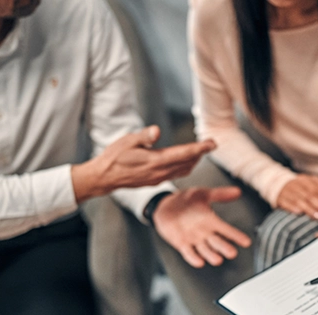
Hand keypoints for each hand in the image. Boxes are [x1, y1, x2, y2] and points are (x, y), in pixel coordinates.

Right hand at [72, 126, 215, 201]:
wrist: (104, 178)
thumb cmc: (114, 157)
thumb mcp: (127, 142)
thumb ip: (144, 137)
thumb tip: (157, 130)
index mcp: (155, 161)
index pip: (184, 153)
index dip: (200, 148)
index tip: (212, 143)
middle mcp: (160, 172)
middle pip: (187, 162)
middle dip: (201, 154)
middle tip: (211, 144)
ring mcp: (158, 178)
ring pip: (183, 170)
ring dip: (194, 161)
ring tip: (201, 152)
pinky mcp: (155, 181)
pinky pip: (176, 174)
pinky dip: (185, 167)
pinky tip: (186, 162)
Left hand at [153, 187, 251, 267]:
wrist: (164, 205)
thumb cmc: (185, 200)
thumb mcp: (203, 194)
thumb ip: (220, 194)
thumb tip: (237, 191)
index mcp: (211, 221)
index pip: (227, 230)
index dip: (236, 236)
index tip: (246, 242)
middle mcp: (205, 233)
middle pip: (217, 242)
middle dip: (224, 248)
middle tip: (232, 253)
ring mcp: (193, 239)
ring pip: (205, 250)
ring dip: (211, 255)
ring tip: (218, 260)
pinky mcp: (181, 243)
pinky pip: (188, 253)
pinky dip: (193, 258)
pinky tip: (199, 262)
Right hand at [276, 174, 317, 219]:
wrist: (276, 183)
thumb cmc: (298, 185)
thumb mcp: (309, 180)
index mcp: (304, 180)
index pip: (316, 189)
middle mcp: (296, 185)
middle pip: (309, 195)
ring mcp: (287, 191)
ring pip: (299, 200)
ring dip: (308, 209)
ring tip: (316, 216)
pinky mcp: (280, 198)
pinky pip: (286, 203)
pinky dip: (292, 207)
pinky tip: (299, 212)